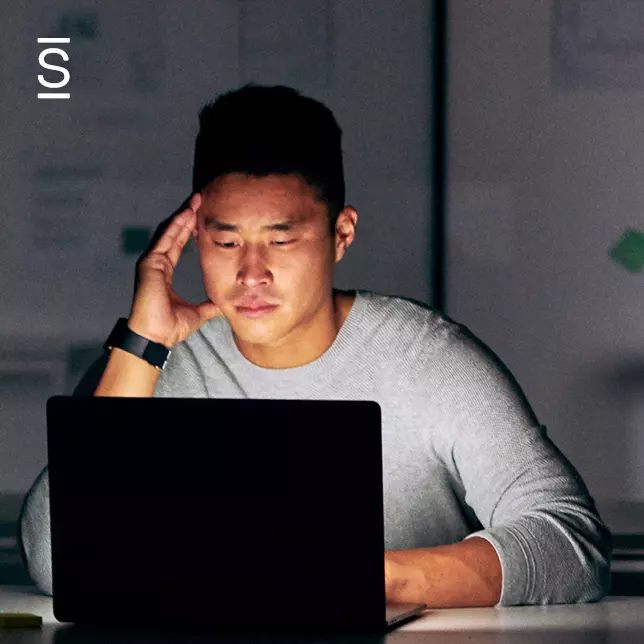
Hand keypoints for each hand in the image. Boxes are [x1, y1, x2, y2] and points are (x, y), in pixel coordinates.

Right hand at [128, 193, 222, 346]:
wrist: (156, 336)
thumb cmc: (170, 327)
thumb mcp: (198, 313)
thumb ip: (210, 306)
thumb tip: (224, 305)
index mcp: (164, 273)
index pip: (177, 246)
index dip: (188, 231)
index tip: (200, 218)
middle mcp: (157, 264)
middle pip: (173, 234)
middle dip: (186, 217)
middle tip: (199, 200)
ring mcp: (151, 263)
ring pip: (168, 233)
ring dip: (182, 216)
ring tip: (195, 201)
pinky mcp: (149, 264)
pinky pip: (164, 239)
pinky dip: (175, 226)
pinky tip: (185, 214)